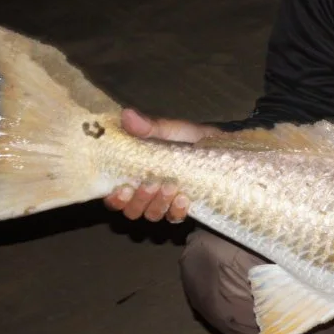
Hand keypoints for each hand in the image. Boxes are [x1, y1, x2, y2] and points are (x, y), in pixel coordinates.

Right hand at [103, 108, 215, 222]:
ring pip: (152, 215)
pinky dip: (176, 211)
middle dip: (139, 200)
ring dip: (158, 204)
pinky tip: (183, 198)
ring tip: (170, 186)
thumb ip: (148, 127)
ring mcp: (164, 203)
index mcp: (134, 175)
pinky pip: (175, 218)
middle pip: (132, 211)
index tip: (123, 188)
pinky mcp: (183, 208)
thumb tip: (127, 115)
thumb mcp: (169, 130)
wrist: (218, 145)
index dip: (115, 199)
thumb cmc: (187, 138)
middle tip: (150, 183)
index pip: (115, 196)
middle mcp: (145, 193)